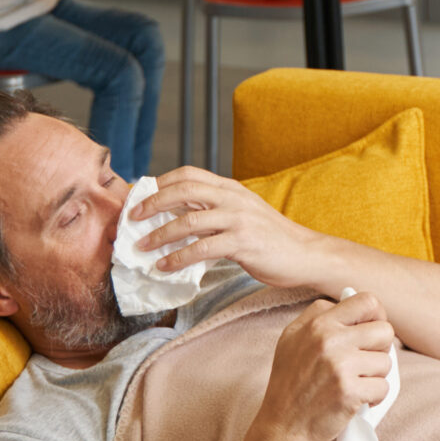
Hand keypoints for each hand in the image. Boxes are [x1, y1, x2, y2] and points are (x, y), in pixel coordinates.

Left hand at [130, 167, 332, 285]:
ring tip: (141, 246)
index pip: (189, 174)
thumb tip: (177, 218)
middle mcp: (233, 198)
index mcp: (231, 188)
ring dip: (160, 234)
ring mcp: (239, 219)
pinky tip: (164, 266)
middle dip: (153, 203)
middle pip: (183, 190)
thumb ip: (215, 211)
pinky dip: (178, 258)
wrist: (306, 254)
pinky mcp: (243, 242)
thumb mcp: (242, 215)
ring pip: (189, 220)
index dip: (160, 183)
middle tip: (132, 218)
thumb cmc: (271, 238)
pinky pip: (202, 249)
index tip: (140, 196)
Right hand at [259, 291, 394, 440]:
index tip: (371, 332)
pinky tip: (358, 401)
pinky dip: (375, 397)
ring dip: (376, 376)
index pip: (367, 301)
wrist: (282, 428)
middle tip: (366, 362)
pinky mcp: (350, 391)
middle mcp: (329, 340)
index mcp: (318, 323)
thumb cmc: (289, 384)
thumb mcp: (292, 339)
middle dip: (381, 348)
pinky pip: (383, 387)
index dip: (377, 316)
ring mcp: (340, 365)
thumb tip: (349, 300)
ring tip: (356, 384)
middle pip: (385, 331)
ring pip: (386, 362)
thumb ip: (318, 316)